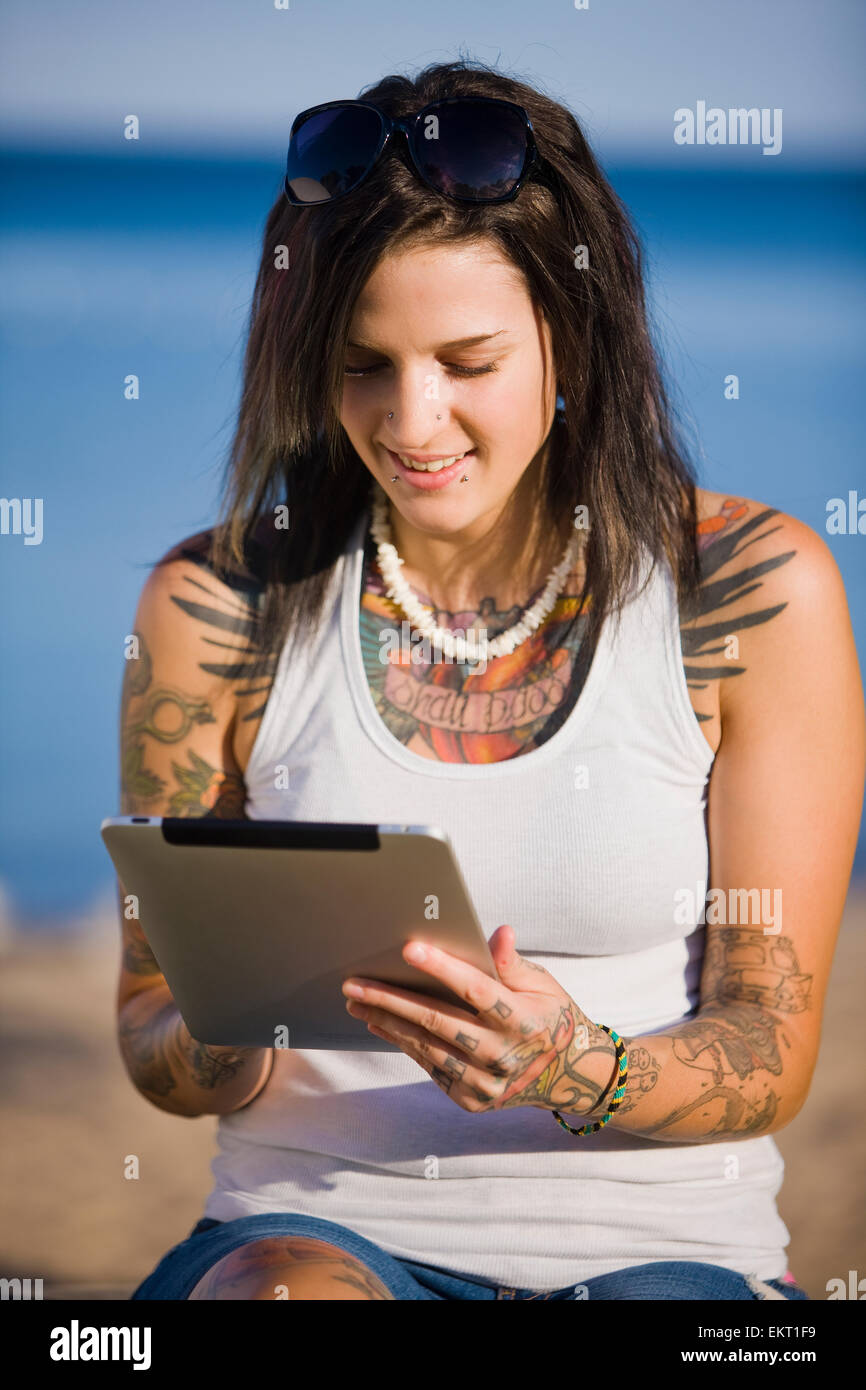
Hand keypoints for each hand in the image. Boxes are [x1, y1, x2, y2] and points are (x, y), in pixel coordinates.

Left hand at [341, 925, 617, 1114]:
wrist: (564, 1073)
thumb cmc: (547, 1015)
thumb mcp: (542, 984)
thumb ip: (512, 963)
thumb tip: (498, 933)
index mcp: (524, 1021)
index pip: (477, 990)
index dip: (443, 968)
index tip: (409, 948)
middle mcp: (504, 1056)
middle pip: (438, 1022)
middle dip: (391, 999)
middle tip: (354, 983)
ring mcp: (485, 1082)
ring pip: (426, 1047)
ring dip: (386, 1022)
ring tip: (356, 1001)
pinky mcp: (470, 1098)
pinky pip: (429, 1066)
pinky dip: (402, 1043)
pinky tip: (380, 1023)